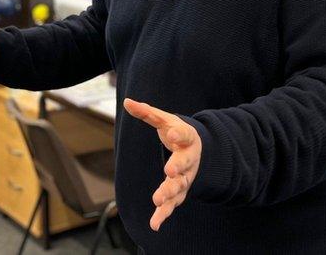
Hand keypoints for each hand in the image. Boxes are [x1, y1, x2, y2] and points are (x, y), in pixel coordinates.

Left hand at [123, 98, 201, 231]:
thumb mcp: (164, 120)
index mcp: (187, 138)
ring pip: (180, 186)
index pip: (185, 134)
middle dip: (178, 168)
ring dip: (169, 194)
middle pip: (185, 164)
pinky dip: (164, 213)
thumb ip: (146, 112)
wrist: (198, 150)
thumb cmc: (177, 132)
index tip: (174, 134)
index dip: (180, 134)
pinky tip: (154, 224)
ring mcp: (187, 176)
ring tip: (157, 201)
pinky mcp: (180, 191)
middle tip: (169, 171)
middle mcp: (190, 159)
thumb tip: (127, 102)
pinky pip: (173, 203)